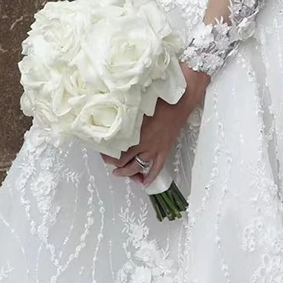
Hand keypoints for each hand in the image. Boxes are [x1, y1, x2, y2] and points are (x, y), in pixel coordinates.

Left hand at [101, 65, 209, 185]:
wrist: (180, 101)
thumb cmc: (160, 100)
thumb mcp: (138, 106)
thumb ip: (127, 114)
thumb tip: (115, 115)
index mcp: (135, 133)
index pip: (116, 150)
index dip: (107, 154)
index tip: (102, 151)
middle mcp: (143, 145)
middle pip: (124, 162)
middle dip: (114, 164)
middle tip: (108, 161)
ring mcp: (154, 149)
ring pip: (138, 167)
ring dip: (128, 173)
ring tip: (119, 174)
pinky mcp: (164, 150)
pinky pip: (157, 168)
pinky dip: (150, 177)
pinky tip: (145, 183)